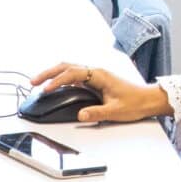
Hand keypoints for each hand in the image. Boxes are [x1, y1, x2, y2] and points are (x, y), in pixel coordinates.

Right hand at [30, 63, 171, 125]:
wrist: (148, 100)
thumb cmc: (135, 102)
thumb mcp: (115, 111)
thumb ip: (96, 113)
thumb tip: (80, 115)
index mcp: (100, 75)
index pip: (72, 74)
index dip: (57, 81)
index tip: (46, 89)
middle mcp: (95, 72)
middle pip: (66, 66)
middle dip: (48, 73)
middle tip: (33, 82)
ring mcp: (94, 76)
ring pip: (68, 69)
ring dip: (53, 74)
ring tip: (39, 83)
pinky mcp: (94, 81)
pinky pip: (73, 76)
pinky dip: (60, 79)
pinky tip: (54, 86)